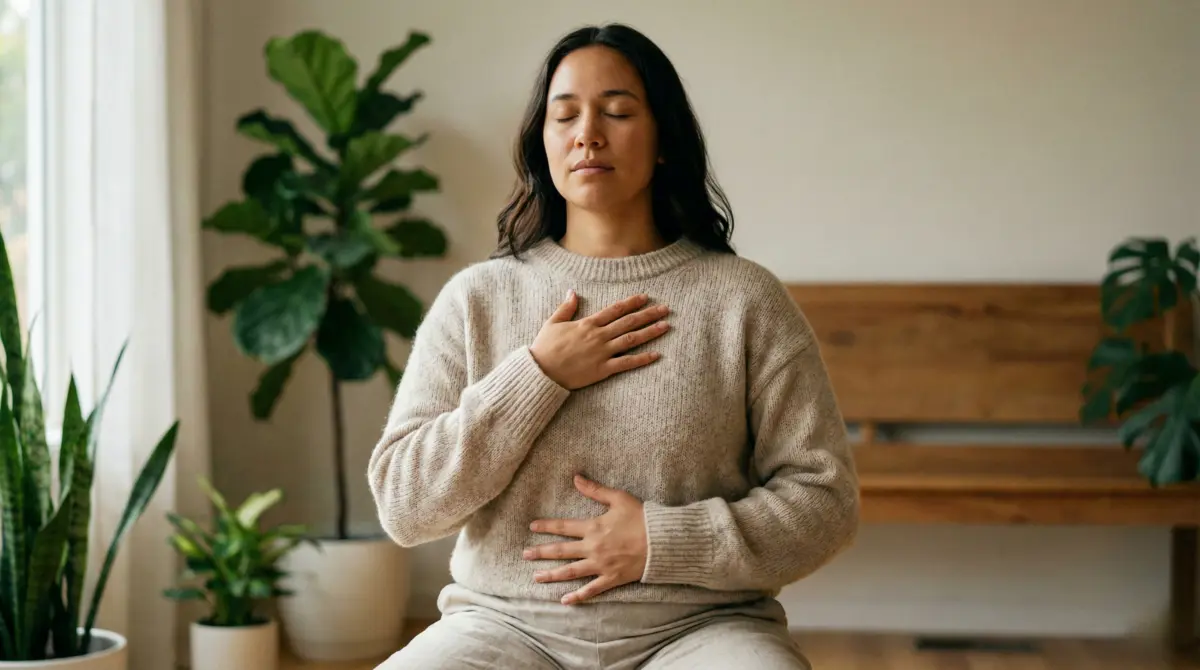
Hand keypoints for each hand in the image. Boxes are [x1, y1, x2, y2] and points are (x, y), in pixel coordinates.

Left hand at [524, 475, 647, 604]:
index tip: (532, 527)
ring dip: (552, 574)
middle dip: (542, 552)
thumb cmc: (642, 518)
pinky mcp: (611, 578)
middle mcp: (593, 548)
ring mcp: (601, 565)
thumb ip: (595, 490)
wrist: (662, 541)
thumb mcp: (619, 498)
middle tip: (525, 555)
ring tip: (536, 577)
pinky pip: (591, 590)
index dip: (547, 526)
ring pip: (571, 571)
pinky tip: (564, 600)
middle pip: (562, 551)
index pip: (564, 527)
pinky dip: (578, 596)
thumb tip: (576, 478)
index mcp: (594, 527)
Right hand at [530, 291, 668, 389]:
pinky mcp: (603, 369)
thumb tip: (572, 292)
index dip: (631, 303)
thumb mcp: (552, 323)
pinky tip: (656, 355)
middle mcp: (598, 336)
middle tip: (665, 309)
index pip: (615, 310)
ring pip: (631, 339)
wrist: (541, 371)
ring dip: (650, 332)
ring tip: (666, 326)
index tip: (646, 298)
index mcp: (587, 324)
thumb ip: (566, 307)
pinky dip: (642, 359)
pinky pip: (626, 363)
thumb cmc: (544, 348)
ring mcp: (602, 352)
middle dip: (648, 314)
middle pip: (628, 322)